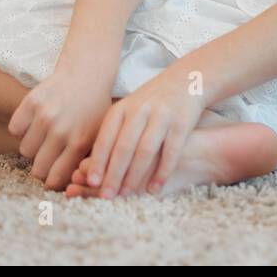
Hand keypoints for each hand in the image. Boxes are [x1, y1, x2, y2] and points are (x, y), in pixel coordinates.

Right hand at [8, 64, 113, 190]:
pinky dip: (22, 129)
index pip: (55, 179)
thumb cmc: (95, 109)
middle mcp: (61, 130)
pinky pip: (14, 130)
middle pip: (37, 169)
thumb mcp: (100, 136)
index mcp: (81, 142)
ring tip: (46, 136)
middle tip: (50, 156)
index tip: (54, 178)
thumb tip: (78, 189)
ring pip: (25, 151)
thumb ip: (89, 162)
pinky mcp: (31, 102)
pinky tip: (36, 122)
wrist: (87, 73)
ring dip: (33, 147)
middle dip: (42, 167)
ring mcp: (45, 116)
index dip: (53, 182)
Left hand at [85, 69, 205, 196]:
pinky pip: (170, 152)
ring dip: (135, 176)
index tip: (91, 183)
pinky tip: (154, 188)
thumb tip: (88, 167)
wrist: (188, 80)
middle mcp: (140, 110)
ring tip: (127, 194)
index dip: (98, 162)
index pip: (105, 138)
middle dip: (113, 175)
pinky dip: (161, 172)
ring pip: (145, 151)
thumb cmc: (152, 102)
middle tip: (105, 196)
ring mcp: (162, 115)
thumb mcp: (129, 110)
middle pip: (123, 147)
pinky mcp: (182, 122)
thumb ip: (112, 133)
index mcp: (122, 109)